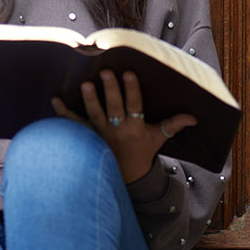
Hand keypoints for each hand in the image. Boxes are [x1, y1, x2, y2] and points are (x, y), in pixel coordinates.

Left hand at [51, 70, 195, 182]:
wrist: (126, 177)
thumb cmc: (142, 151)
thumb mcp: (159, 138)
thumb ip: (174, 124)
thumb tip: (194, 117)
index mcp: (135, 127)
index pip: (134, 105)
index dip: (131, 90)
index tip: (128, 73)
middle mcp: (117, 130)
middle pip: (113, 108)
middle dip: (109, 90)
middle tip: (104, 72)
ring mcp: (101, 134)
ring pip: (94, 116)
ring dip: (89, 101)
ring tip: (84, 84)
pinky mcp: (88, 138)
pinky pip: (75, 125)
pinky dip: (64, 114)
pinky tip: (55, 100)